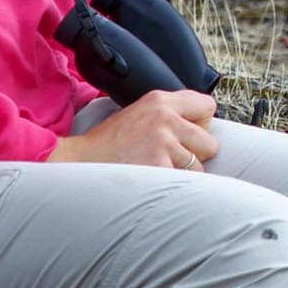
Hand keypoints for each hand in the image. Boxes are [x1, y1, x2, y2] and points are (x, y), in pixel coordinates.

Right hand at [47, 90, 216, 169]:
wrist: (78, 163)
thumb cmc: (110, 143)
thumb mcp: (140, 113)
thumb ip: (171, 114)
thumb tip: (205, 126)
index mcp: (160, 100)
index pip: (207, 106)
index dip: (200, 124)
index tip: (185, 134)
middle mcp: (165, 117)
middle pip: (210, 142)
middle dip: (195, 154)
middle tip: (167, 157)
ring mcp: (162, 142)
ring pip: (198, 167)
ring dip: (181, 174)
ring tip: (154, 169)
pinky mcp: (158, 166)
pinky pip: (182, 183)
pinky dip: (169, 186)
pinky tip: (150, 180)